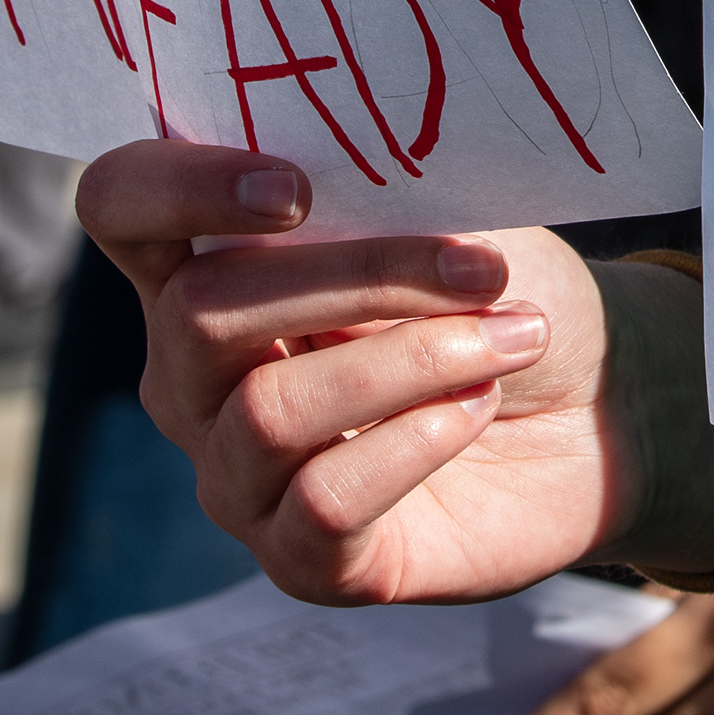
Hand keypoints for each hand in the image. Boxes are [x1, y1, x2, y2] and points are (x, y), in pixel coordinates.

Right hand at [77, 141, 713, 601]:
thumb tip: (351, 156)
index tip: (295, 187)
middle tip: (484, 273)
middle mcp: (193, 376)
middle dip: (359, 276)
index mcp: (207, 266)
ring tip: (510, 340)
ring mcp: (237, 475)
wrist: (592, 408)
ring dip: (414, 362)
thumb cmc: (499, 296)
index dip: (177, 186)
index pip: (121, 206)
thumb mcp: (454, 215)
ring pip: (271, 411)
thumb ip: (384, 186)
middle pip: (203, 311)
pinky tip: (476, 413)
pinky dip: (417, 442)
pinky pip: (322, 502)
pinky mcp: (302, 559)